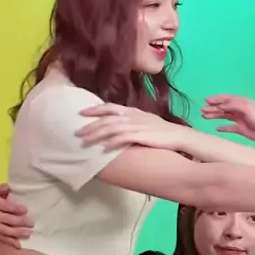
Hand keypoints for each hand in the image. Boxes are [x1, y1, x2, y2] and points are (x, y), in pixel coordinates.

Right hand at [0, 183, 32, 248]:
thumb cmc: (4, 202)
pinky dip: (11, 241)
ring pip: (5, 230)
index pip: (4, 205)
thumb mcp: (3, 193)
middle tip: (31, 223)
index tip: (25, 210)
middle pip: (6, 219)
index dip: (14, 208)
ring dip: (17, 232)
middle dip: (19, 222)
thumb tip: (7, 187)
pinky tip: (19, 244)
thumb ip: (4, 189)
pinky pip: (2, 238)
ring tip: (28, 233)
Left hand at [77, 103, 193, 151]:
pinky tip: (103, 147)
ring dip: (96, 134)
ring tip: (85, 141)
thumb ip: (130, 121)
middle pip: (106, 118)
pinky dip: (112, 142)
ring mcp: (137, 125)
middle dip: (90, 125)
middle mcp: (132, 116)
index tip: (80, 113)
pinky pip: (123, 138)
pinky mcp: (142, 136)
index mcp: (132, 111)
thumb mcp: (144, 121)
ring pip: (111, 128)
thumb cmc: (161, 131)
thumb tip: (116, 125)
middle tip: (76, 132)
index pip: (109, 107)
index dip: (94, 109)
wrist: (179, 135)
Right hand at [201, 94, 254, 143]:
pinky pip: (229, 127)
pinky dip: (223, 127)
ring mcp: (240, 119)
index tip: (206, 101)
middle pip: (223, 107)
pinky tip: (216, 128)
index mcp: (242, 102)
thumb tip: (220, 105)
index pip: (226, 99)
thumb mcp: (245, 108)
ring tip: (204, 117)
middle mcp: (240, 109)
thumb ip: (232, 105)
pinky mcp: (240, 129)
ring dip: (215, 116)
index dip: (216, 99)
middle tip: (202, 110)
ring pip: (224, 116)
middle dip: (212, 108)